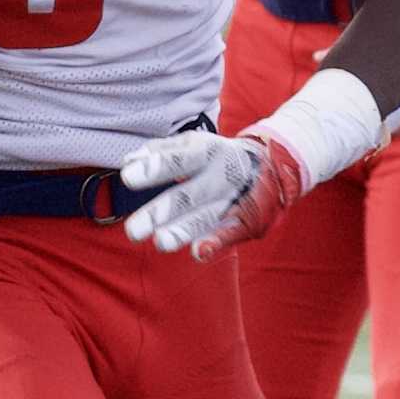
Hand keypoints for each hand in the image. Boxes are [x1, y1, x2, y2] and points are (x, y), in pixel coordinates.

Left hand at [118, 130, 305, 259]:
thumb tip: (128, 162)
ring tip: (161, 243)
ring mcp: (234, 200)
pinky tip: (198, 253)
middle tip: (133, 231)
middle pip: (188, 195)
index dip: (154, 168)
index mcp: (207, 151)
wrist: (272, 165)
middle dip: (160, 212)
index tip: (127, 177)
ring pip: (207, 217)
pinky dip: (216, 242)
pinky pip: (231, 232)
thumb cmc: (215, 156)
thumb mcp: (192, 145)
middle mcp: (221, 175)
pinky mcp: (247, 220)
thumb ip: (160, 153)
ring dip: (184, 230)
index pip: (177, 159)